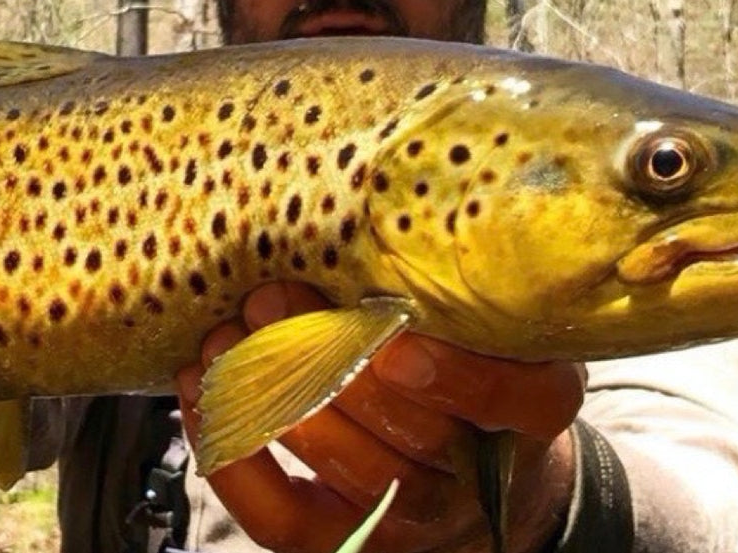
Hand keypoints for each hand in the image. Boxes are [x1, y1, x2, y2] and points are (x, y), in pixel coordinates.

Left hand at [176, 283, 583, 552]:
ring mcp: (410, 520)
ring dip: (276, 398)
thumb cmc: (459, 365)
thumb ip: (441, 286)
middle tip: (270, 300)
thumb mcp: (479, 320)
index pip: (519, 400)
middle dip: (332, 363)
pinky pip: (284, 517)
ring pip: (349, 472)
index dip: (459, 378)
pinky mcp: (345, 542)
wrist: (465, 473)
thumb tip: (350, 218)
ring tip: (229, 338)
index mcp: (531, 408)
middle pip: (416, 437)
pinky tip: (206, 393)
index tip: (399, 342)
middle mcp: (476, 475)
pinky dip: (237, 459)